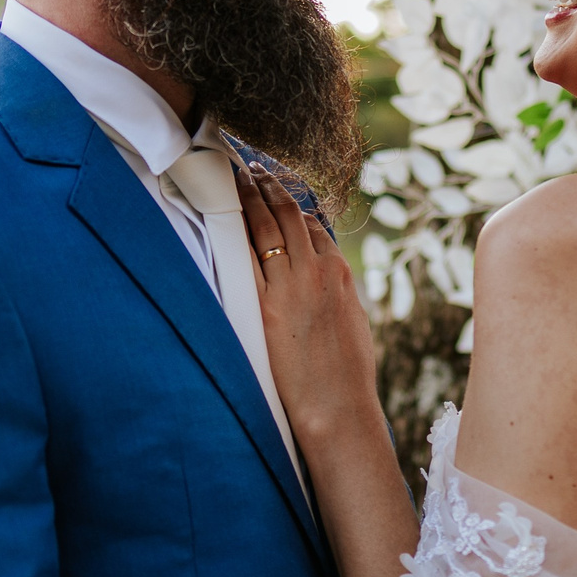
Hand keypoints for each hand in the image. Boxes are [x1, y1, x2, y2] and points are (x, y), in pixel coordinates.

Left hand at [234, 164, 382, 449]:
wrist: (337, 407)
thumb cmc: (345, 377)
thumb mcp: (351, 325)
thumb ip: (337, 297)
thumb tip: (329, 289)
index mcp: (340, 274)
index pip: (313, 226)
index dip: (292, 204)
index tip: (277, 191)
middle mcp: (318, 271)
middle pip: (290, 214)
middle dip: (270, 186)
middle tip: (251, 168)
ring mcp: (292, 285)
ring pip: (268, 224)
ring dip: (252, 195)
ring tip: (237, 176)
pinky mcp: (266, 304)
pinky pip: (248, 253)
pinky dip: (238, 225)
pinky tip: (225, 210)